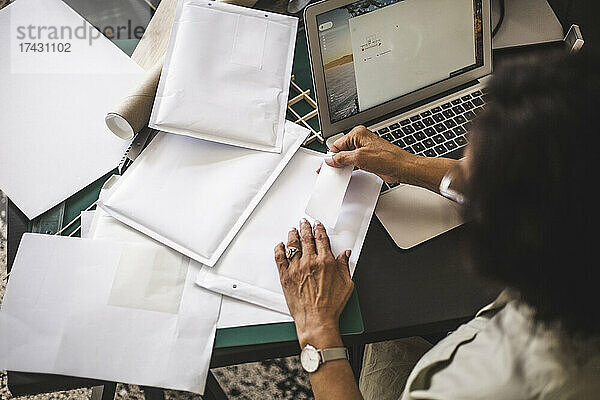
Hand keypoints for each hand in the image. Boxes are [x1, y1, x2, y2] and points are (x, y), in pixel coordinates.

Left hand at [274, 219, 353, 347]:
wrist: (317, 320)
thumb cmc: (331, 306)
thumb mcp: (346, 284)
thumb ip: (344, 266)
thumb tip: (345, 255)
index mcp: (325, 262)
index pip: (321, 238)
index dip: (319, 229)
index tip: (317, 225)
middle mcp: (310, 262)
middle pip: (306, 238)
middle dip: (305, 227)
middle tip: (304, 222)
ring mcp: (296, 268)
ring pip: (293, 244)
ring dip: (293, 234)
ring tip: (293, 230)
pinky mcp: (286, 276)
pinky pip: (279, 258)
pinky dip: (279, 249)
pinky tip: (280, 245)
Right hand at [324, 125, 416, 183]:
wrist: (402, 168)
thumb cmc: (388, 159)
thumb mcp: (359, 158)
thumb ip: (342, 158)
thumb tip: (331, 159)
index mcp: (358, 134)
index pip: (337, 144)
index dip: (332, 155)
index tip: (328, 165)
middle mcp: (361, 140)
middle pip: (342, 150)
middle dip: (338, 160)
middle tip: (335, 170)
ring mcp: (365, 149)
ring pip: (348, 157)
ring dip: (345, 165)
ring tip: (345, 172)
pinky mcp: (368, 158)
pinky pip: (354, 162)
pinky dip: (351, 168)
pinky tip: (350, 173)